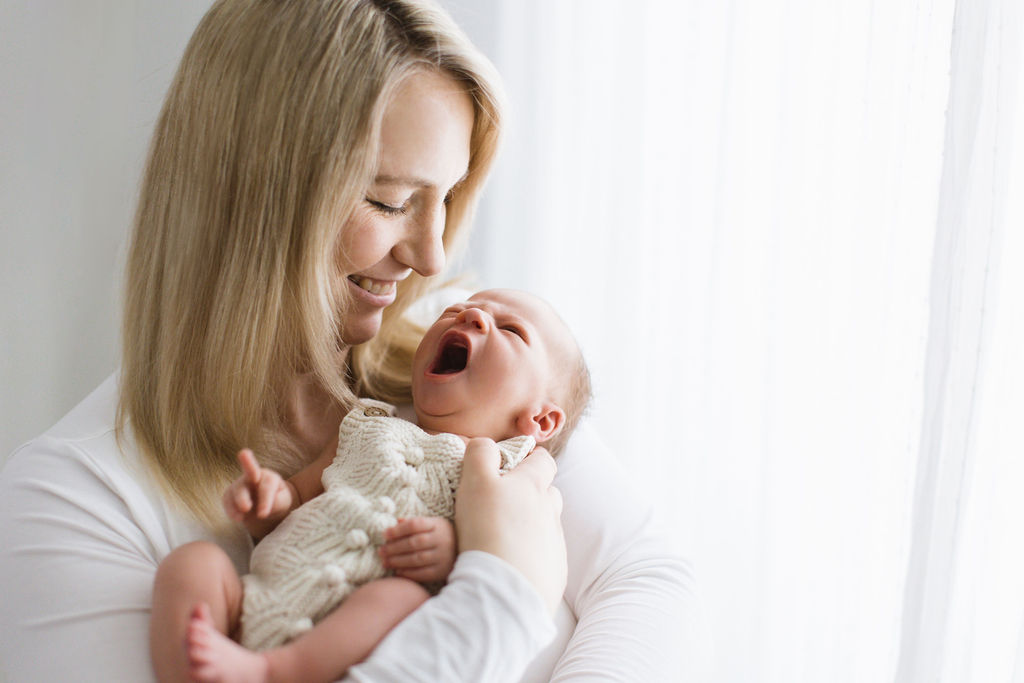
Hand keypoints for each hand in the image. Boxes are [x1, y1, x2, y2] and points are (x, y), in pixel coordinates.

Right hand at [222, 449, 294, 536]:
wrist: (265, 504)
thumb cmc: (278, 500)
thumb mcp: (283, 502)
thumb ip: (277, 503)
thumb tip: (263, 509)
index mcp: (269, 477)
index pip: (267, 486)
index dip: (264, 500)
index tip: (263, 515)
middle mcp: (253, 476)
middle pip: (248, 479)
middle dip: (246, 492)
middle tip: (246, 508)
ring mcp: (240, 484)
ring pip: (236, 490)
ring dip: (237, 503)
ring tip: (240, 518)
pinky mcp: (230, 493)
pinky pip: (227, 500)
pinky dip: (231, 510)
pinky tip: (237, 518)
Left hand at [379, 517, 456, 582]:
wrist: (462, 551)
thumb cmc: (439, 535)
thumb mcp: (430, 524)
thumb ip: (413, 523)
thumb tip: (396, 522)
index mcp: (438, 525)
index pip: (415, 525)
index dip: (398, 530)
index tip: (385, 534)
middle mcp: (442, 540)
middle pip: (414, 543)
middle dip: (394, 547)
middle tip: (381, 551)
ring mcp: (443, 556)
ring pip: (417, 559)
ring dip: (398, 561)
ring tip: (385, 561)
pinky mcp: (442, 571)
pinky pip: (422, 573)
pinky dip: (408, 573)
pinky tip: (397, 571)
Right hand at [454, 438, 566, 613]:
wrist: (505, 592)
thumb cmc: (487, 529)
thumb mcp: (475, 481)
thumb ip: (480, 454)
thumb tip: (485, 443)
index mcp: (533, 485)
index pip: (543, 460)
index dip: (530, 458)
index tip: (512, 463)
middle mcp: (550, 512)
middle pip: (548, 492)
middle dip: (531, 492)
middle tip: (503, 502)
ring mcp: (554, 543)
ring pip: (547, 525)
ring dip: (530, 525)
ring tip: (503, 535)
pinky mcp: (554, 572)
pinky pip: (545, 556)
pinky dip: (531, 555)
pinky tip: (509, 564)